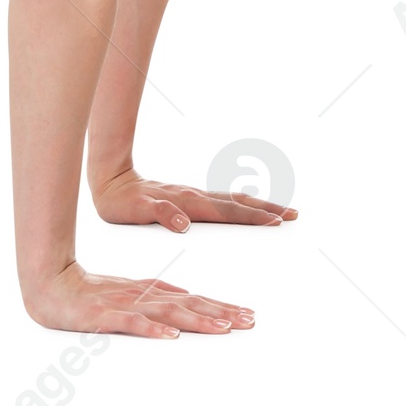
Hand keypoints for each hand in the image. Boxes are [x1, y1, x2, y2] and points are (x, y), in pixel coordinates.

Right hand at [24, 260, 255, 338]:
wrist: (52, 286)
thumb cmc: (92, 292)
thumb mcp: (131, 292)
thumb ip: (159, 293)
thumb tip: (187, 297)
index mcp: (154, 290)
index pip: (195, 299)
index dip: (222, 307)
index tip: (247, 315)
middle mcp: (147, 295)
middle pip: (191, 304)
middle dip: (222, 313)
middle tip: (250, 321)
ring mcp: (128, 304)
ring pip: (170, 313)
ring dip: (198, 321)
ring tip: (224, 328)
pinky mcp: (107, 315)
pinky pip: (134, 324)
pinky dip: (153, 329)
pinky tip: (170, 336)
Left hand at [93, 167, 297, 232]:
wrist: (111, 181)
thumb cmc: (123, 202)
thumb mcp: (139, 211)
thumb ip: (163, 215)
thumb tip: (185, 224)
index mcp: (190, 203)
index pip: (229, 212)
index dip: (254, 218)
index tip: (277, 221)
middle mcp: (196, 197)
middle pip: (239, 204)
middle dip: (267, 210)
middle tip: (293, 214)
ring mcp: (194, 195)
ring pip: (233, 200)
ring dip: (258, 205)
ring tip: (279, 209)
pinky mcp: (189, 197)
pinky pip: (222, 200)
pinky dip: (240, 203)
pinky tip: (246, 203)